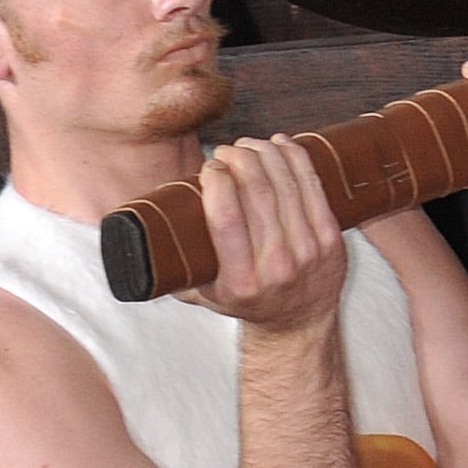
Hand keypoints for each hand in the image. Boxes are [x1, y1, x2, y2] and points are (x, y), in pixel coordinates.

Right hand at [183, 135, 347, 337]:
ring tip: (249, 145)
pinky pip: (314, 188)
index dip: (218, 181)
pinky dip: (297, 159)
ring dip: (266, 154)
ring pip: (286, 186)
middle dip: (240, 160)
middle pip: (257, 194)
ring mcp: (309, 252)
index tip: (210, 166)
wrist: (297, 323)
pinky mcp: (332, 239)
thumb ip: (170, 269)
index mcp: (239, 282)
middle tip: (228, 151)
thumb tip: (136, 231)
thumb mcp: (202, 293)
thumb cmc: (242, 302)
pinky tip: (281, 145)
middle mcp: (276, 267)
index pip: (226, 218)